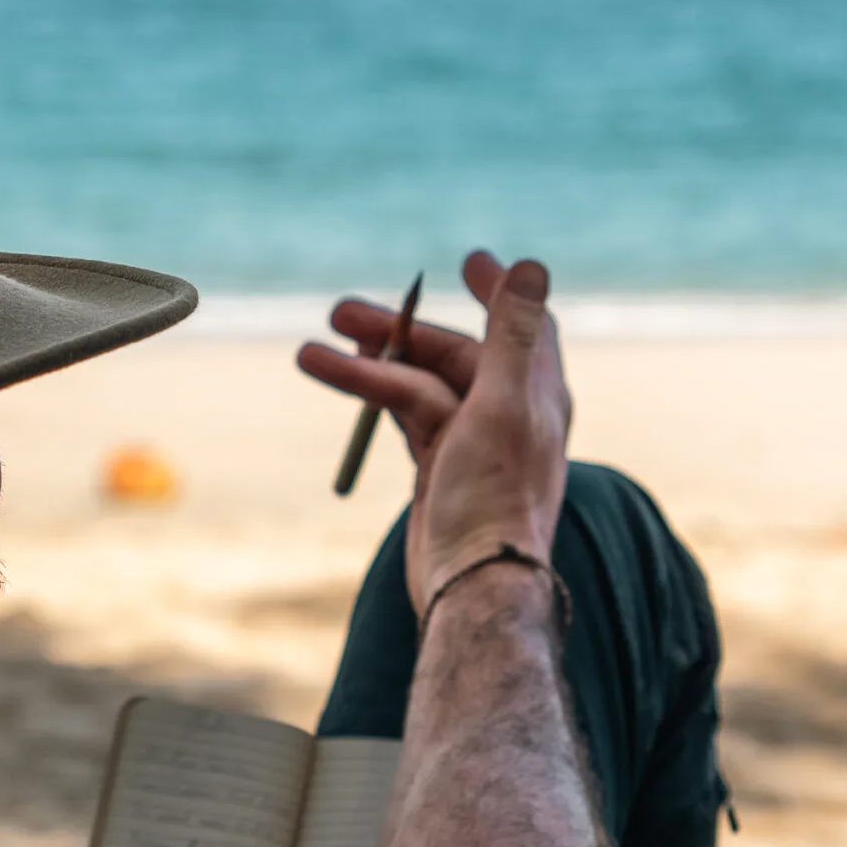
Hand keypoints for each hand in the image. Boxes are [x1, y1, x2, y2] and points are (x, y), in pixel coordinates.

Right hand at [297, 252, 571, 612]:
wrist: (469, 586)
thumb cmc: (493, 498)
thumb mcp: (504, 405)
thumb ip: (514, 334)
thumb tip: (533, 264)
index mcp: (537, 394)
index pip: (525, 325)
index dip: (499, 290)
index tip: (467, 261)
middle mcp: (509, 414)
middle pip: (452, 353)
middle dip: (397, 331)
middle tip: (338, 311)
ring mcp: (471, 444)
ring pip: (417, 386)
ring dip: (367, 367)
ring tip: (308, 355)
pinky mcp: (439, 470)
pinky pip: (405, 419)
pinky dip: (371, 398)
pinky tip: (338, 382)